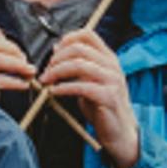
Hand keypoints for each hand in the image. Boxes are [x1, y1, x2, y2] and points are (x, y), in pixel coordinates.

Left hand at [39, 29, 138, 166]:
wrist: (120, 132)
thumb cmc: (101, 107)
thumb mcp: (89, 81)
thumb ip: (77, 66)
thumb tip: (56, 49)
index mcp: (108, 58)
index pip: (87, 35)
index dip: (67, 40)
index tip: (53, 53)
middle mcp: (112, 66)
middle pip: (80, 49)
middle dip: (57, 58)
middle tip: (46, 71)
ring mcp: (113, 81)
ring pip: (80, 65)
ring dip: (57, 71)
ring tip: (46, 81)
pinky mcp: (109, 97)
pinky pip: (82, 87)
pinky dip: (64, 87)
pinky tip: (54, 92)